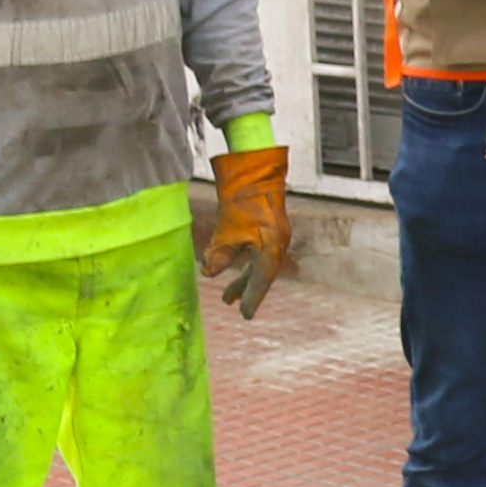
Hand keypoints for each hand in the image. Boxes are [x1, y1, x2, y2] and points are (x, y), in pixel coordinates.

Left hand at [203, 142, 290, 318]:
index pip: (261, 281)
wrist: (256, 171)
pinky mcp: (269, 226)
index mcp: (270, 250)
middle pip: (260, 275)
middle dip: (244, 289)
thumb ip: (219, 255)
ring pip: (259, 264)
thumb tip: (208, 274)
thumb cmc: (242, 201)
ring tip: (226, 295)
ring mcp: (275, 235)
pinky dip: (245, 262)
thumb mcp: (227, 231)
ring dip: (242, 277)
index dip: (252, 298)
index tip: (244, 315)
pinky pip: (259, 252)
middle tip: (229, 304)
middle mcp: (277, 245)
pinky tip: (233, 264)